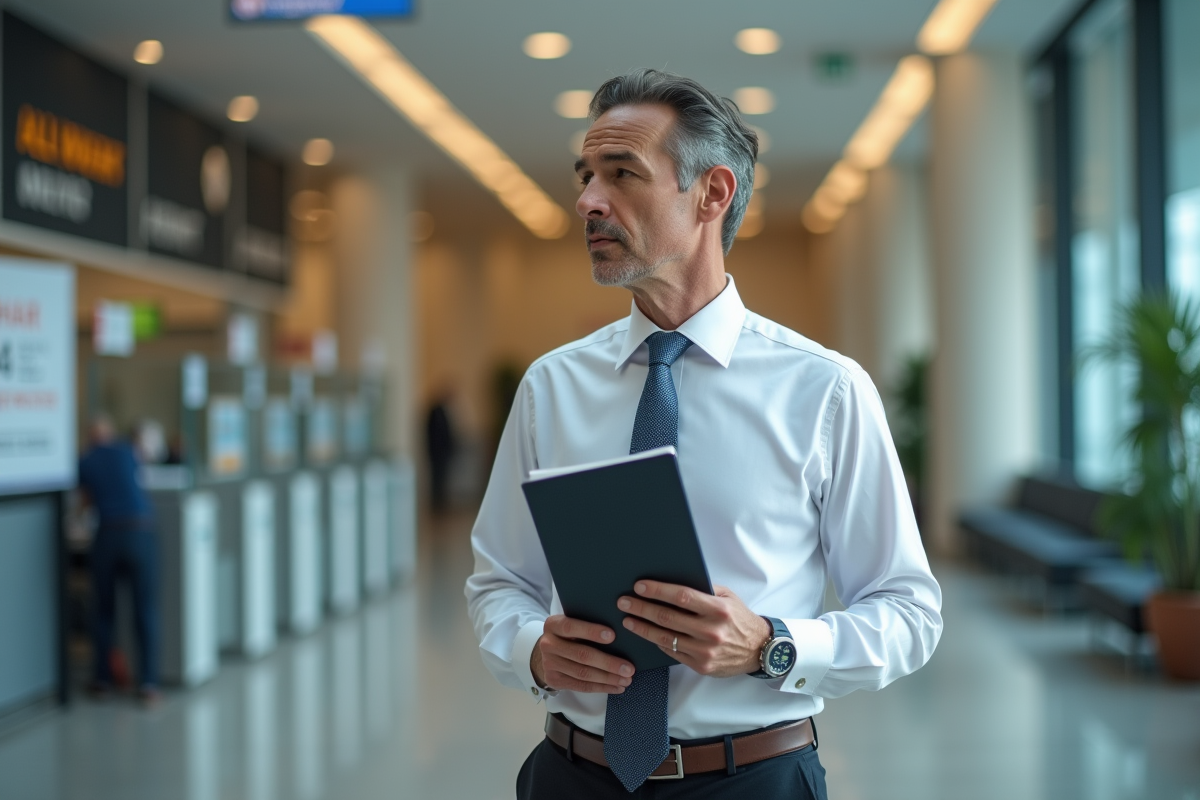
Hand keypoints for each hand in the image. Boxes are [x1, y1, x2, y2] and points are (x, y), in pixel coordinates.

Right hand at [531, 615, 635, 693]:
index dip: (591, 631)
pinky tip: (616, 686)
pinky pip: (581, 686)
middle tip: (629, 668)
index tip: (613, 636)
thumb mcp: (572, 623)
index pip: (571, 627)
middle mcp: (548, 644)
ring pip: (583, 673)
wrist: (547, 652)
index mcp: (553, 625)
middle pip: (581, 655)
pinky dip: (601, 687)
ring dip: (608, 678)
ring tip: (626, 679)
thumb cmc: (569, 634)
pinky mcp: (554, 681)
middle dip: (608, 663)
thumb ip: (588, 623)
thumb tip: (620, 630)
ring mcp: (549, 664)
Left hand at [619, 581, 771, 677]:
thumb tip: (673, 581)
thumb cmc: (740, 619)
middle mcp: (711, 631)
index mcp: (718, 610)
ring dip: (642, 628)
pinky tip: (646, 634)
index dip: (658, 591)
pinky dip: (656, 642)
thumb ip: (704, 590)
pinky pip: (672, 652)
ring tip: (628, 620)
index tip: (640, 587)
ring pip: (665, 638)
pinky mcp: (701, 666)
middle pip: (667, 617)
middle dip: (642, 608)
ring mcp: (705, 651)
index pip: (681, 597)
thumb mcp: (728, 597)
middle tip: (624, 602)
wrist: (759, 649)